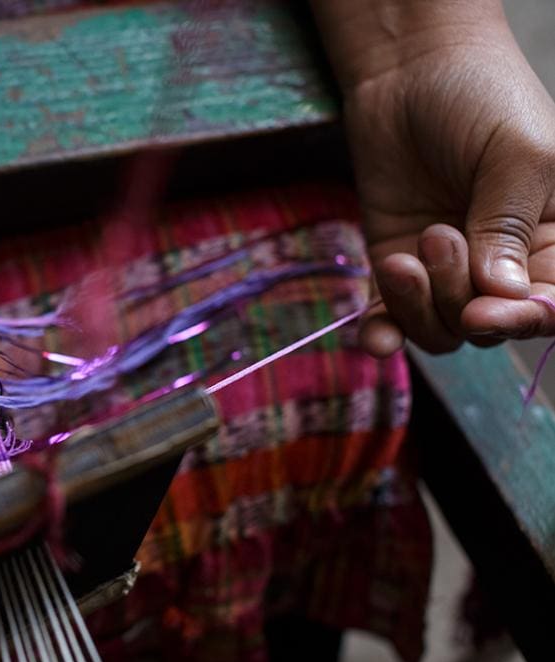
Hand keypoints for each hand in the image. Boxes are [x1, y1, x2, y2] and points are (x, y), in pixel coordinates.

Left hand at [334, 9, 554, 355]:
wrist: (406, 77)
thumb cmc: (480, 100)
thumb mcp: (517, 155)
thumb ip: (510, 225)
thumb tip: (498, 295)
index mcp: (552, 242)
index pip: (548, 308)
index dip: (521, 321)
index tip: (483, 312)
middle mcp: (501, 267)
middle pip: (487, 327)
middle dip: (458, 297)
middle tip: (436, 238)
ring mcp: (445, 273)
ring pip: (439, 332)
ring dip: (418, 306)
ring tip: (404, 254)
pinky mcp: (395, 271)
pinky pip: (391, 323)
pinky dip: (383, 334)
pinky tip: (374, 335)